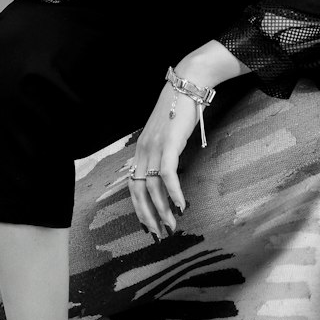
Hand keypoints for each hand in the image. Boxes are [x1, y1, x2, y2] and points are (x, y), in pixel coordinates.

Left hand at [126, 87, 200, 238]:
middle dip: (148, 215)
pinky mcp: (168, 143)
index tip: (148, 225)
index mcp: (140, 150)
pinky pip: (168, 174)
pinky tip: (181, 204)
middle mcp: (142, 151)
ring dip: (163, 209)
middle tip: (158, 233)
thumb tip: (167, 174)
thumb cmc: (179, 111)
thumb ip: (163, 153)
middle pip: (139, 191)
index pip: (133, 185)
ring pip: (153, 186)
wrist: (187, 86)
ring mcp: (154, 147)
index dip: (139, 207)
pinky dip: (174, 192)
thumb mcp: (166, 136)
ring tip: (173, 224)